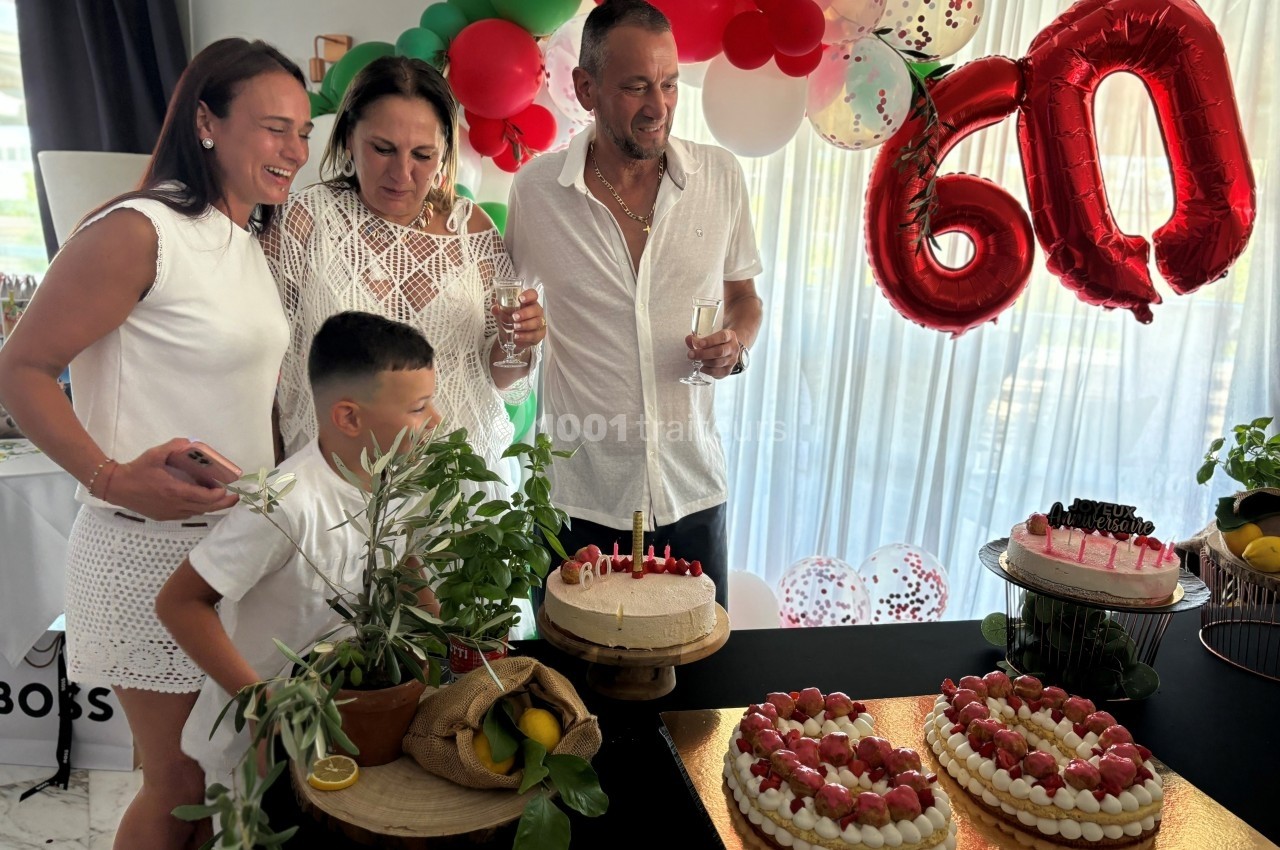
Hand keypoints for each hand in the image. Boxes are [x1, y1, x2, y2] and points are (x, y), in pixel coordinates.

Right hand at [107, 438, 239, 519]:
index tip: (225, 488)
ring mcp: (170, 513)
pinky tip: (199, 501)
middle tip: (234, 498)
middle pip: (205, 508)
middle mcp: (175, 505)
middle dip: (222, 504)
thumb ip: (174, 446)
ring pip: (197, 513)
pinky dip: (197, 509)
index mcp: (174, 491)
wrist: (116, 487)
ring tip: (220, 498)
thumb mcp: (155, 454)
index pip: (204, 497)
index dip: (218, 495)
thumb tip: (190, 443)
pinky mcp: (164, 516)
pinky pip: (187, 514)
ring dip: (210, 507)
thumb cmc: (137, 470)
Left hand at [491, 289, 545, 351]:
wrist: (511, 336)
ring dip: (525, 325)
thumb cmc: (509, 320)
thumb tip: (494, 307)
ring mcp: (540, 322)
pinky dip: (525, 336)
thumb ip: (497, 310)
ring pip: (537, 322)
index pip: (533, 294)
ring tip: (514, 327)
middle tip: (514, 317)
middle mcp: (536, 311)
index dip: (529, 295)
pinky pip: (535, 335)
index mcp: (528, 302)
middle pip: (536, 309)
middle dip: (525, 313)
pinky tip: (517, 336)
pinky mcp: (540, 334)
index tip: (520, 298)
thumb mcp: (501, 314)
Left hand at [686, 329, 740, 378]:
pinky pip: (718, 372)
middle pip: (719, 351)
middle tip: (691, 354)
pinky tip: (702, 368)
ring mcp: (732, 360)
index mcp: (730, 336)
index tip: (699, 343)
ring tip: (697, 360)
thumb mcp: (710, 336)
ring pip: (718, 363)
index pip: (722, 337)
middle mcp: (733, 348)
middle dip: (703, 354)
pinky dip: (707, 371)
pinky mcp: (728, 370)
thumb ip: (699, 338)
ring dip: (705, 362)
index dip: (710, 341)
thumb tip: (689, 339)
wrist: (728, 348)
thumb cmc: (717, 342)